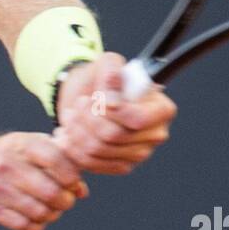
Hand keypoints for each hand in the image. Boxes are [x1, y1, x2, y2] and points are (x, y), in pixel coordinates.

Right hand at [0, 132, 88, 229]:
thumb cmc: (3, 161)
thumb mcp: (26, 150)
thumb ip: (57, 162)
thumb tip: (82, 191)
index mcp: (19, 143)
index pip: (55, 158)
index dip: (71, 176)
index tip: (74, 184)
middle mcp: (5, 162)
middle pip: (50, 191)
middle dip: (64, 202)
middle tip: (64, 203)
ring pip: (39, 211)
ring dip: (51, 216)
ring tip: (50, 212)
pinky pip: (22, 225)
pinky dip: (35, 227)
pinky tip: (35, 222)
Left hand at [52, 52, 176, 174]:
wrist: (88, 97)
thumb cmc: (103, 78)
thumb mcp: (107, 63)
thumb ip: (111, 72)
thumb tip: (112, 99)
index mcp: (161, 109)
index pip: (138, 119)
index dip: (112, 111)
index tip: (96, 99)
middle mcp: (155, 135)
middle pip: (114, 136)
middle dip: (87, 118)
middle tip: (78, 104)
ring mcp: (138, 154)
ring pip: (98, 149)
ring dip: (76, 130)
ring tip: (71, 116)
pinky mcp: (119, 166)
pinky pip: (91, 163)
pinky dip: (73, 148)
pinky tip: (68, 134)